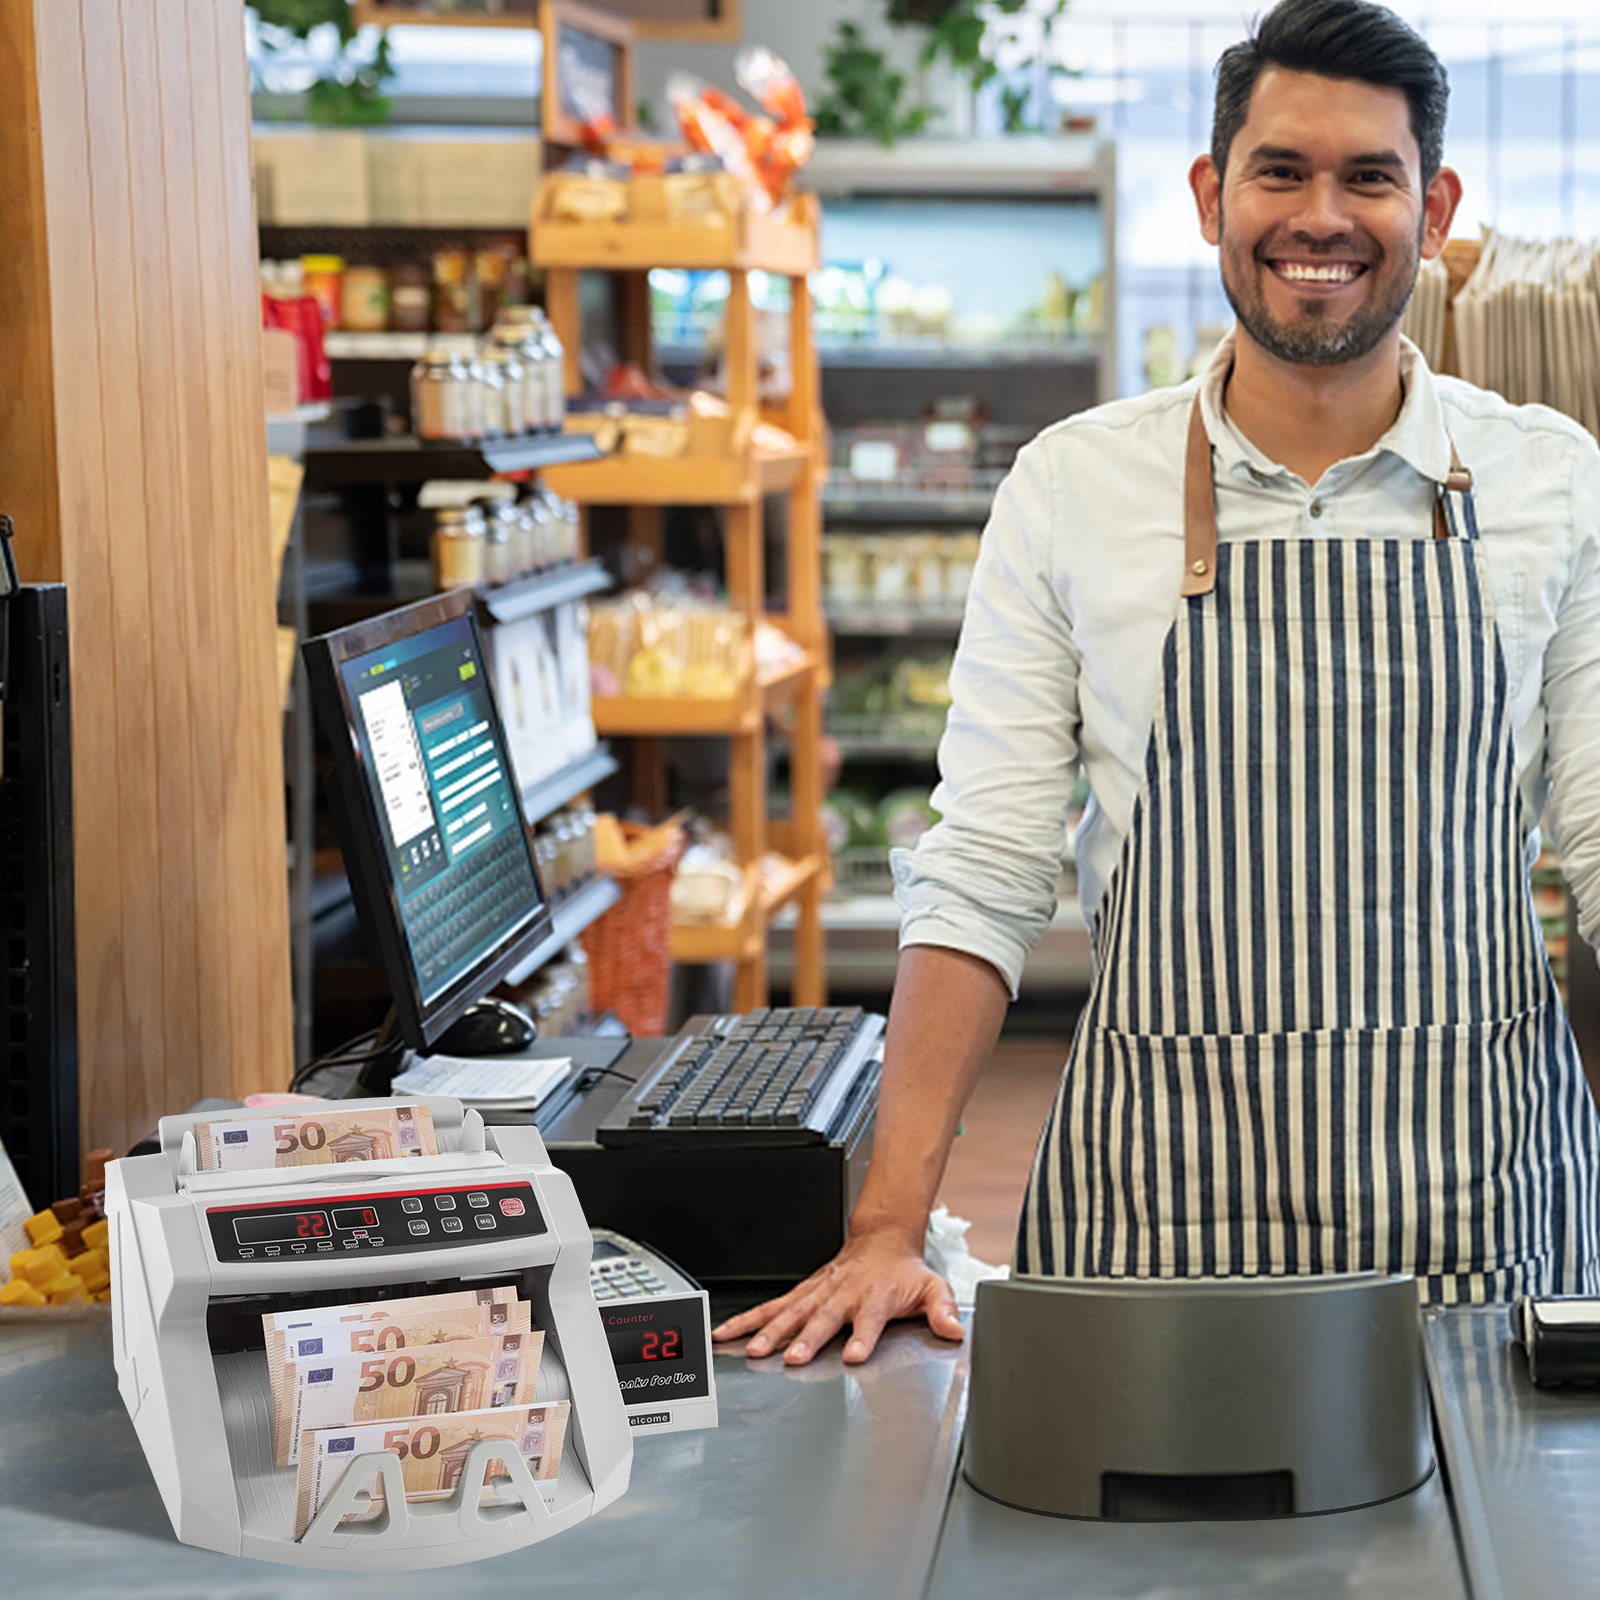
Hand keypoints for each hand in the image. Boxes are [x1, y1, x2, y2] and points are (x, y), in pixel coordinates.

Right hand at [711, 1227, 963, 1365]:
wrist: (881, 1239)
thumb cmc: (904, 1272)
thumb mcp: (933, 1287)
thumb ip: (943, 1310)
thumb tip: (954, 1330)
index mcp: (875, 1296)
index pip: (870, 1318)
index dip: (863, 1335)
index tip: (855, 1354)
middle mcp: (843, 1294)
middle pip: (823, 1317)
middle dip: (807, 1338)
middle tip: (791, 1357)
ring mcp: (819, 1292)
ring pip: (791, 1311)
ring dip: (772, 1330)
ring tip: (754, 1350)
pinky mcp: (803, 1292)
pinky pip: (773, 1305)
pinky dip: (750, 1318)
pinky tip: (729, 1332)